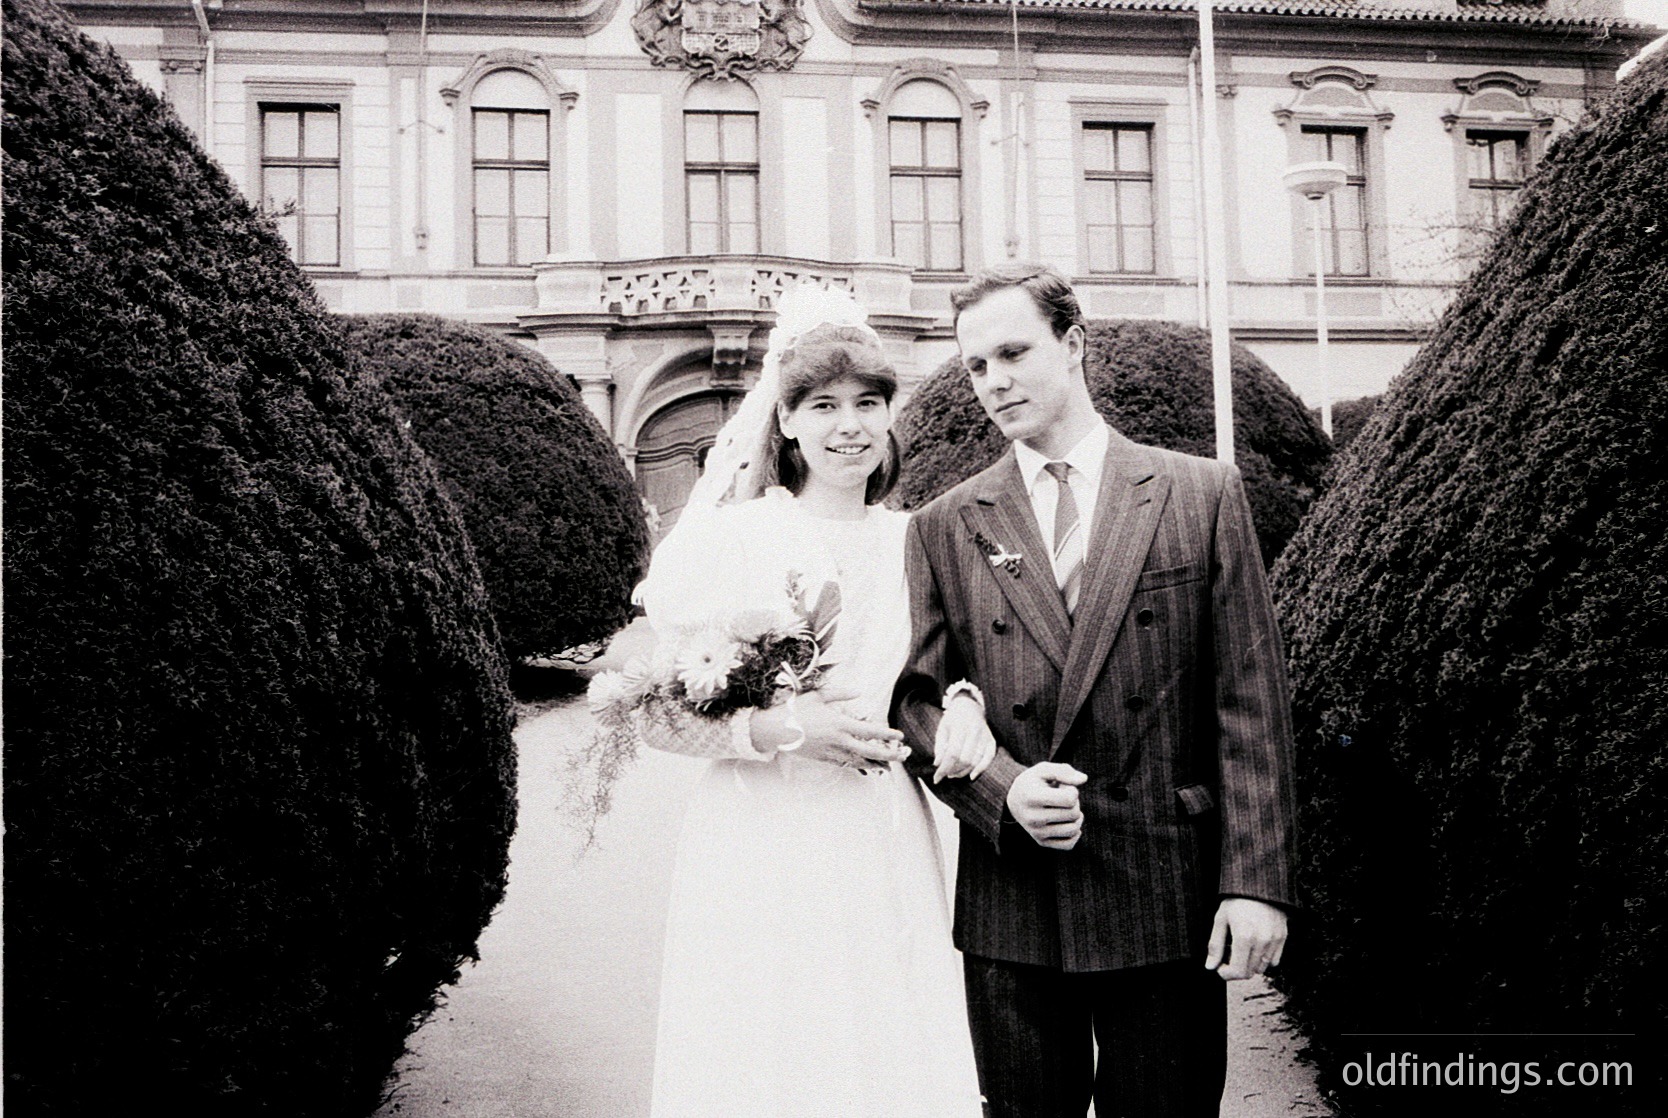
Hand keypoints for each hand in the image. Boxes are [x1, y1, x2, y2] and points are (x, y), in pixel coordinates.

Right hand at [777, 689, 908, 769]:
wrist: (775, 730)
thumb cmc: (796, 709)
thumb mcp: (819, 695)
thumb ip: (841, 693)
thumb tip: (859, 691)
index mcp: (840, 723)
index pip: (870, 731)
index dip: (887, 734)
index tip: (899, 736)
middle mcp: (839, 740)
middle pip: (871, 751)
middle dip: (889, 754)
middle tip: (903, 755)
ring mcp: (832, 752)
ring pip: (859, 761)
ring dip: (876, 764)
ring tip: (889, 766)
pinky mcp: (824, 759)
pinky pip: (845, 764)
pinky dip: (858, 766)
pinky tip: (866, 767)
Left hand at [932, 694, 996, 782]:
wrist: (970, 706)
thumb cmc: (953, 719)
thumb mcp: (942, 729)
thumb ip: (939, 747)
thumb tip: (938, 764)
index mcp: (960, 726)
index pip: (953, 753)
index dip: (944, 768)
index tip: (937, 778)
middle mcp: (975, 731)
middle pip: (965, 759)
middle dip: (953, 770)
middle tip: (945, 774)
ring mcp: (985, 736)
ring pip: (975, 761)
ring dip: (963, 772)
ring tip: (954, 774)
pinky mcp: (991, 740)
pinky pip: (989, 758)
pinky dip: (981, 769)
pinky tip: (972, 775)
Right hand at [1005, 762, 1087, 849]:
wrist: (1014, 801)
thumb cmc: (1033, 782)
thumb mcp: (1043, 770)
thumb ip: (1064, 770)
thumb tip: (1084, 779)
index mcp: (1032, 798)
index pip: (1070, 799)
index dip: (1072, 790)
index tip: (1062, 787)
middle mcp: (1033, 818)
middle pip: (1073, 813)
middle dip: (1074, 803)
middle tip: (1063, 797)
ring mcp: (1037, 833)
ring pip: (1074, 829)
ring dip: (1076, 817)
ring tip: (1066, 809)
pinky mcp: (1042, 842)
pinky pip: (1069, 844)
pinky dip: (1074, 833)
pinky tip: (1067, 822)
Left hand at [1205, 898, 1287, 979]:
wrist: (1260, 885)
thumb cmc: (1237, 901)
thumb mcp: (1220, 919)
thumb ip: (1215, 945)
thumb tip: (1210, 966)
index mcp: (1244, 937)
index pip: (1238, 972)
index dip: (1226, 974)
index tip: (1220, 967)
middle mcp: (1261, 942)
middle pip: (1249, 972)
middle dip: (1236, 970)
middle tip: (1228, 957)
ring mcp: (1274, 941)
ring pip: (1262, 968)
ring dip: (1250, 965)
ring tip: (1241, 949)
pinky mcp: (1282, 938)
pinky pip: (1274, 961)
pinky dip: (1263, 960)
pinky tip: (1254, 947)